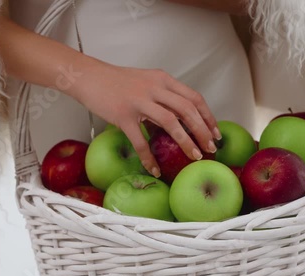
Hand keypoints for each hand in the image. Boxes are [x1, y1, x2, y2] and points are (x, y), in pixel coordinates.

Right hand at [67, 57, 221, 176]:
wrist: (89, 77)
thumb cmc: (117, 82)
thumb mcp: (146, 82)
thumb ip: (163, 97)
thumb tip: (179, 120)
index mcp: (162, 79)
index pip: (194, 97)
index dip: (208, 116)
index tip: (216, 132)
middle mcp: (154, 88)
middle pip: (187, 109)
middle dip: (203, 131)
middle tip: (211, 148)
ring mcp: (139, 101)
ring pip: (170, 122)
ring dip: (186, 141)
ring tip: (195, 156)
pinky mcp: (123, 115)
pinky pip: (140, 140)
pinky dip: (149, 157)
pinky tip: (155, 169)